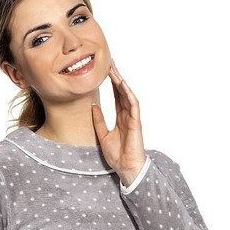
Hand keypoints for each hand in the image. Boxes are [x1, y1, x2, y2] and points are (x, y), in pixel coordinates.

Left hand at [91, 59, 146, 185]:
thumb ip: (99, 121)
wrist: (126, 168)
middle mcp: (127, 115)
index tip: (104, 71)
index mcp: (120, 118)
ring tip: (114, 69)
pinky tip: (122, 84)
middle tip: (109, 62)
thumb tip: (93, 106)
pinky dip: (128, 93)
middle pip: (122, 92)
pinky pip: (133, 104)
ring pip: (127, 95)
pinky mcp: (136, 122)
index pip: (116, 96)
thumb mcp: (102, 136)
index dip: (111, 83)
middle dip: (116, 76)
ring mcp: (132, 118)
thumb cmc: (117, 155)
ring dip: (121, 81)